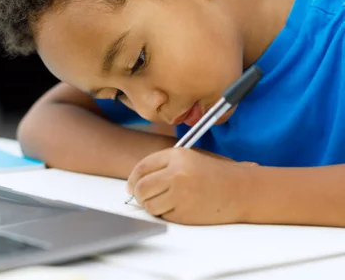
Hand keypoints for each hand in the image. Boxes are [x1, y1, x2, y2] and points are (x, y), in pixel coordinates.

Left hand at [126, 148, 253, 224]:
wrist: (240, 191)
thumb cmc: (213, 175)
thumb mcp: (188, 159)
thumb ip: (161, 166)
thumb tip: (133, 184)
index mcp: (176, 156)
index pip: (141, 168)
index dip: (133, 179)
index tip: (132, 185)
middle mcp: (176, 173)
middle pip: (141, 188)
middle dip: (139, 195)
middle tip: (145, 197)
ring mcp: (180, 194)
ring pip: (149, 204)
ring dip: (152, 205)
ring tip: (167, 201)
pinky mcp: (184, 212)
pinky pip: (163, 215)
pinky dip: (166, 213)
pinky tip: (180, 207)